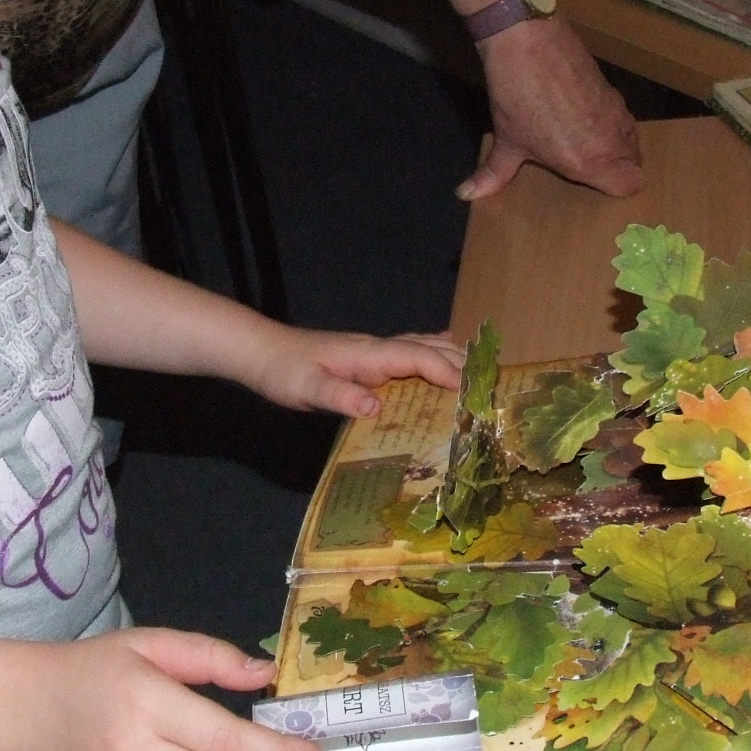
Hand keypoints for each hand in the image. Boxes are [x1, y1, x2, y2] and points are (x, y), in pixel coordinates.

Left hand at [243, 327, 464, 416]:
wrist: (259, 351)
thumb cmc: (282, 371)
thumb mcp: (306, 390)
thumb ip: (340, 396)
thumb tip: (376, 406)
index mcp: (368, 355)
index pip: (417, 358)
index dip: (446, 372)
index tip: (472, 389)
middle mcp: (375, 348)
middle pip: (427, 347)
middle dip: (459, 362)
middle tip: (491, 381)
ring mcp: (371, 349)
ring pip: (420, 345)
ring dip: (450, 355)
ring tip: (479, 368)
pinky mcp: (365, 356)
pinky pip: (408, 349)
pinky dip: (432, 351)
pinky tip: (442, 350)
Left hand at [460, 15, 642, 201]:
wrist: (528, 40)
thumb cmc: (517, 98)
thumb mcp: (507, 141)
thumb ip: (494, 174)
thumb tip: (468, 194)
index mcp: (590, 159)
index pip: (632, 183)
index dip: (620, 187)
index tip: (597, 185)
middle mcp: (611, 137)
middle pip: (635, 161)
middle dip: (618, 166)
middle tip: (591, 167)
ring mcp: (614, 108)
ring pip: (630, 135)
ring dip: (615, 142)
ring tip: (587, 142)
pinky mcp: (610, 86)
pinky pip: (619, 113)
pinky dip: (608, 120)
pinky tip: (581, 115)